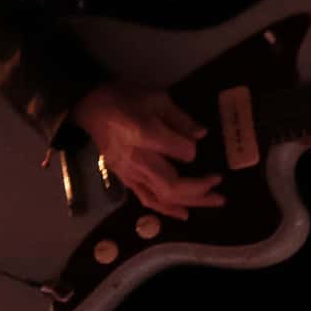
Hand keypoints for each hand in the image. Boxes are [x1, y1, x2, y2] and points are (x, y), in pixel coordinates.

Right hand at [68, 79, 222, 218]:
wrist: (90, 108)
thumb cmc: (124, 97)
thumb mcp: (155, 97)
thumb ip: (180, 118)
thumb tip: (201, 135)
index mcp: (144, 133)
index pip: (181, 152)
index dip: (193, 149)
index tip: (196, 141)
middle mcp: (137, 159)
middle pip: (172, 185)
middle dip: (201, 188)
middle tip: (220, 185)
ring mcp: (129, 172)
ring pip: (162, 197)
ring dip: (191, 202)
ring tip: (214, 201)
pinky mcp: (124, 179)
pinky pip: (147, 199)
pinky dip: (167, 209)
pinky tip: (185, 213)